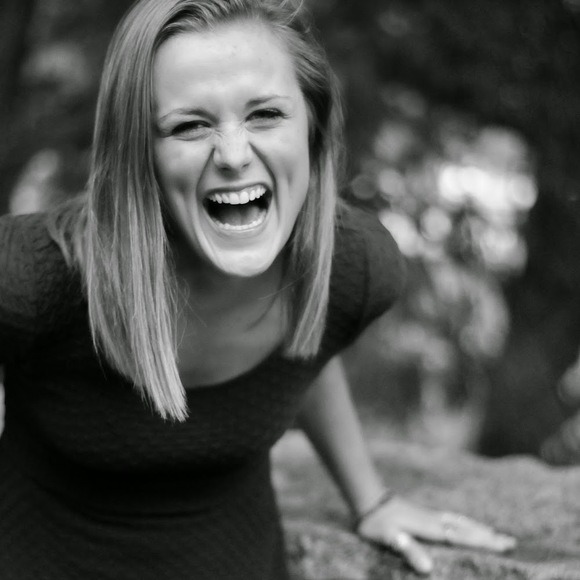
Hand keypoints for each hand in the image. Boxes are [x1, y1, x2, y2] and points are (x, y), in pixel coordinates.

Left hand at [356, 496, 515, 574]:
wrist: (367, 498)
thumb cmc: (375, 523)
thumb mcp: (388, 539)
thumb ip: (407, 551)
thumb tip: (428, 569)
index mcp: (429, 528)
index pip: (461, 537)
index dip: (482, 542)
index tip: (504, 546)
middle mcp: (433, 520)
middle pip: (466, 528)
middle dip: (488, 536)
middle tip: (512, 542)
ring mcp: (429, 515)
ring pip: (460, 521)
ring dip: (478, 528)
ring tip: (496, 533)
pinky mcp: (424, 513)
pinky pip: (451, 518)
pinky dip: (465, 522)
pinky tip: (464, 523)